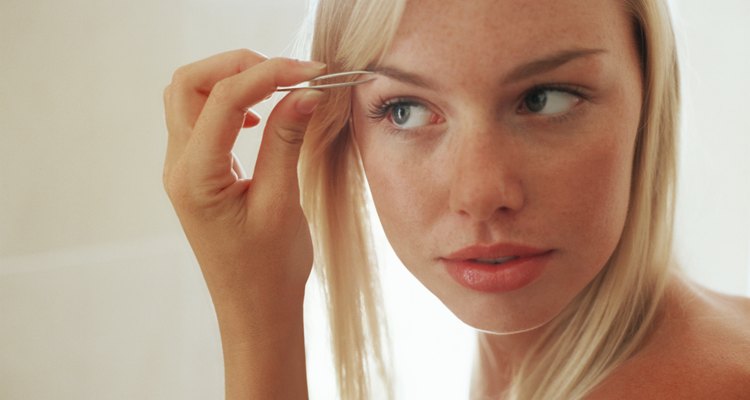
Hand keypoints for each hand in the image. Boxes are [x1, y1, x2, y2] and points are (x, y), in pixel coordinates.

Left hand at [163, 49, 325, 317]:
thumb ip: (288, 142)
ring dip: (233, 81)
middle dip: (240, 67)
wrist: (255, 311)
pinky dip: (231, 104)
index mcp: (195, 177)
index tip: (313, 73)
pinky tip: (262, 117)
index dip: (269, 74)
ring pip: (191, 97)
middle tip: (290, 74)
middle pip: (190, 84)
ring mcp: (184, 169)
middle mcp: (179, 167)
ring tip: (280, 88)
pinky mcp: (198, 173)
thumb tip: (305, 91)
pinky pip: (202, 120)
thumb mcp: (282, 203)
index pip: (223, 99)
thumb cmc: (269, 271)